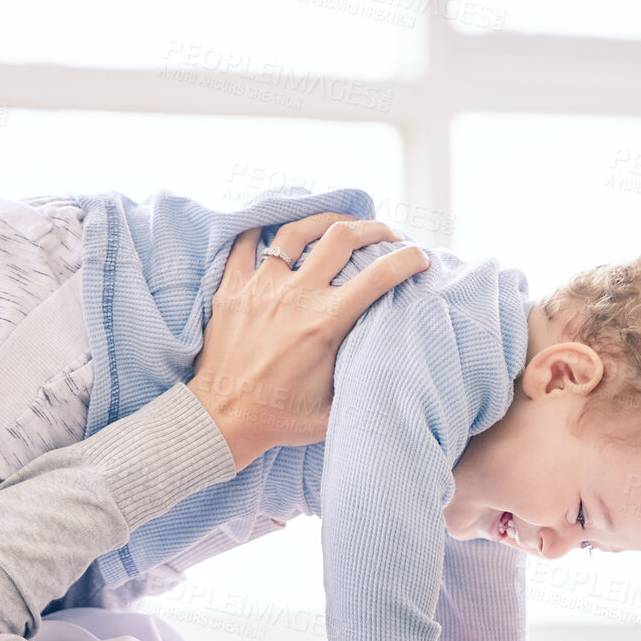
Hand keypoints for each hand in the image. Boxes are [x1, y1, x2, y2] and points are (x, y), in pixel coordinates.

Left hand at [188, 214, 429, 468]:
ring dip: (324, 221)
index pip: (380, 276)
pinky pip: (245, 244)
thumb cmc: (279, 420)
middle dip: (372, 228)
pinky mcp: (231, 289)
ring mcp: (260, 288)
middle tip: (384, 234)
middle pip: (343, 237)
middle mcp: (295, 296)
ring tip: (338, 224)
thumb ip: (363, 381)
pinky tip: (274, 232)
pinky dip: (261, 231)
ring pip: (296, 231)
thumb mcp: (335, 409)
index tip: (419, 256)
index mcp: (326, 323)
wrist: (221, 420)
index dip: (407, 259)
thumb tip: (391, 370)